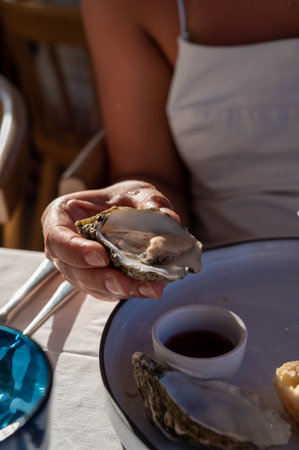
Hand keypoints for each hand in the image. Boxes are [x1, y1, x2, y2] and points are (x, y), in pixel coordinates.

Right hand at [42, 180, 178, 300]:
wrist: (129, 209)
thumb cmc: (122, 196)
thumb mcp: (134, 190)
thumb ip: (148, 201)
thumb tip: (168, 216)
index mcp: (60, 218)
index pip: (57, 239)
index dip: (76, 251)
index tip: (100, 257)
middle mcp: (63, 247)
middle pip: (74, 270)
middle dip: (100, 280)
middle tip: (123, 284)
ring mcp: (78, 267)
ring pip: (92, 285)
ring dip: (121, 290)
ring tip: (148, 288)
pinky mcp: (96, 280)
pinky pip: (108, 291)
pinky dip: (130, 290)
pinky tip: (150, 288)